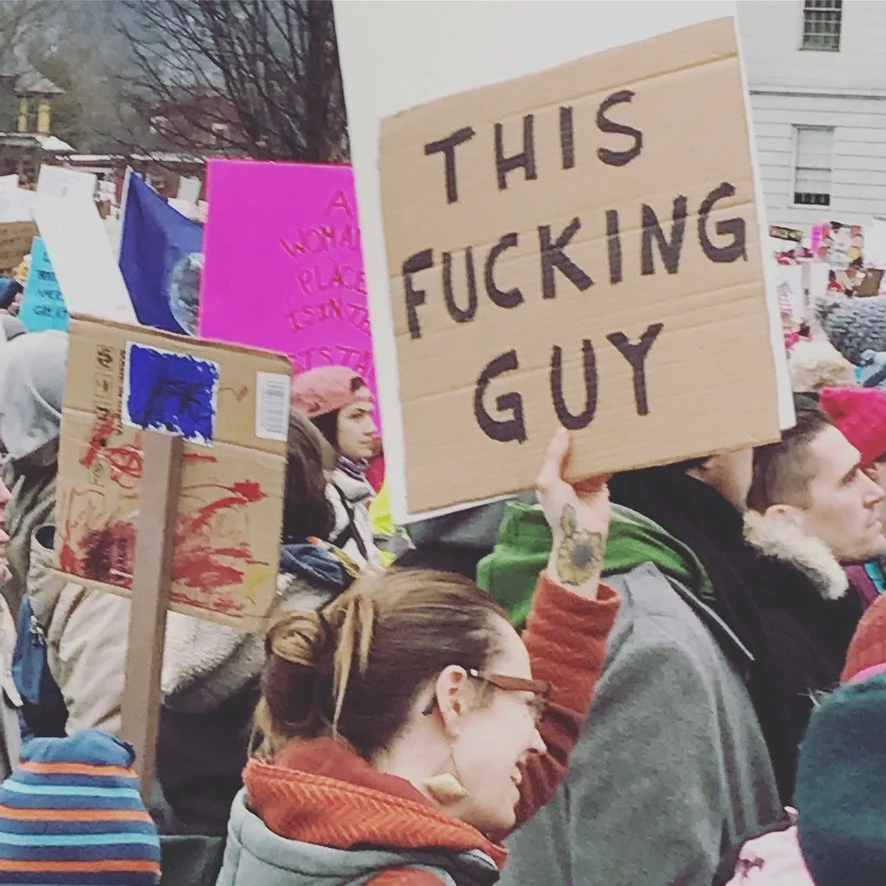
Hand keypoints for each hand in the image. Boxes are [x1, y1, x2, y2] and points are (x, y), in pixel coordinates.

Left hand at [535, 428, 610, 597]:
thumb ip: (554, 457)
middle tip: (581, 416)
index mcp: (548, 475)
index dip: (554, 437)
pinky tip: (613, 443)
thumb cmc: (559, 513)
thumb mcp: (548, 482)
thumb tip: (561, 432)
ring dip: (593, 446)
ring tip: (597, 425)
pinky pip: (605, 467)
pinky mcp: (601, 484)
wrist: (582, 536)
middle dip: (576, 438)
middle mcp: (565, 476)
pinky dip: (609, 457)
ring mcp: (583, 480)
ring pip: (589, 457)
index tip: (557, 416)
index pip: (551, 451)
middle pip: (572, 451)